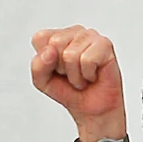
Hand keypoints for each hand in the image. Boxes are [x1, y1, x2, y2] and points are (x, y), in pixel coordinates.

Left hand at [30, 26, 126, 141]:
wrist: (91, 109)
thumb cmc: (69, 91)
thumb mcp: (43, 82)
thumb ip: (38, 66)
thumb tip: (50, 51)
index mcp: (56, 36)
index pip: (40, 38)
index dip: (45, 61)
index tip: (56, 70)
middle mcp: (74, 32)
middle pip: (55, 44)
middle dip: (61, 68)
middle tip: (71, 74)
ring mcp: (90, 36)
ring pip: (71, 54)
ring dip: (75, 75)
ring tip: (82, 77)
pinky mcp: (105, 44)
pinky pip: (87, 60)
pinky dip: (87, 74)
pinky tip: (92, 75)